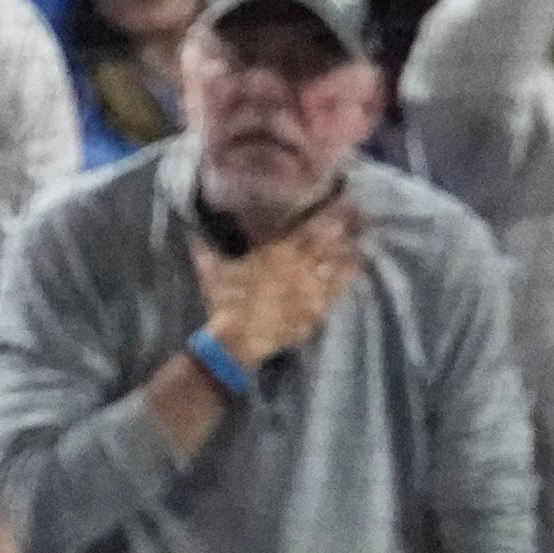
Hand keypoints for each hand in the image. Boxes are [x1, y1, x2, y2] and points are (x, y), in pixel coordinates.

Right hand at [191, 205, 364, 375]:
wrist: (235, 340)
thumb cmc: (224, 303)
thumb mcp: (213, 272)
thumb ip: (206, 251)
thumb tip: (190, 235)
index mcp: (276, 254)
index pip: (305, 233)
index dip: (323, 222)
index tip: (338, 211)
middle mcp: (297, 269)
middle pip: (324, 247)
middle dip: (341, 234)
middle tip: (359, 220)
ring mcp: (308, 292)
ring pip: (333, 268)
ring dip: (347, 255)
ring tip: (362, 244)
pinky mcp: (312, 314)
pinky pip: (334, 294)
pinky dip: (346, 281)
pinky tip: (357, 270)